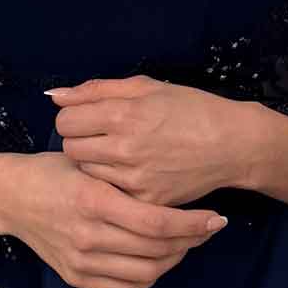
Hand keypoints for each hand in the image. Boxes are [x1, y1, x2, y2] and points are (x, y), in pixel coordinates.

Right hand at [0, 152, 227, 287]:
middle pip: (156, 251)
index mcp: (94, 198)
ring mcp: (81, 261)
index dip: (191, 223)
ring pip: (145, 274)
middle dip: (191, 240)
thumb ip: (124, 170)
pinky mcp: (76, 277)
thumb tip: (173, 175)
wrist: (11, 196)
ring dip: (174, 259)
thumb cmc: (54, 169)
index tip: (215, 217)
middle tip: (208, 226)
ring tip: (187, 241)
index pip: (155, 222)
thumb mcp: (88, 159)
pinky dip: (150, 277)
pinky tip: (160, 258)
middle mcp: (88, 235)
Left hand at [49, 74, 236, 205]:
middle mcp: (125, 148)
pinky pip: (111, 193)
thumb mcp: (146, 86)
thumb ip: (96, 90)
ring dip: (95, 163)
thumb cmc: (190, 108)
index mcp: (123, 114)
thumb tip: (55, 95)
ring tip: (117, 154)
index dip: (73, 117)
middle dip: (81, 141)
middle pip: (71, 149)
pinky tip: (131, 171)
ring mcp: (135, 179)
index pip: (66, 121)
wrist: (231, 144)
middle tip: (101, 137)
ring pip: (88, 174)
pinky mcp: (146, 201)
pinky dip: (115, 183)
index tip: (87, 118)